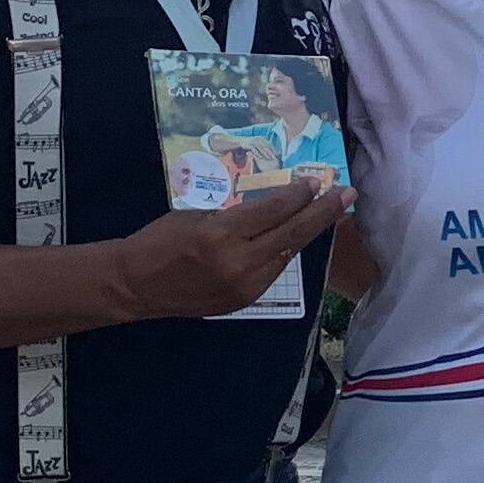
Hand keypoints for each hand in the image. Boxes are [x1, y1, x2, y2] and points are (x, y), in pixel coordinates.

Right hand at [104, 175, 350, 321]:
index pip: (273, 211)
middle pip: (293, 234)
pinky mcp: (245, 300)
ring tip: (330, 214)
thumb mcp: (197, 214)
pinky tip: (296, 237)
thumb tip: (277, 205)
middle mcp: (238, 262)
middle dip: (324, 213)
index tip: (316, 182)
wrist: (136, 285)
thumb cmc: (161, 240)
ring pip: (288, 253)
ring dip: (309, 232)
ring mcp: (244, 285)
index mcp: (220, 233)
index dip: (299, 195)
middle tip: (347, 195)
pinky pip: (274, 270)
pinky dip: (285, 251)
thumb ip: (238, 213)